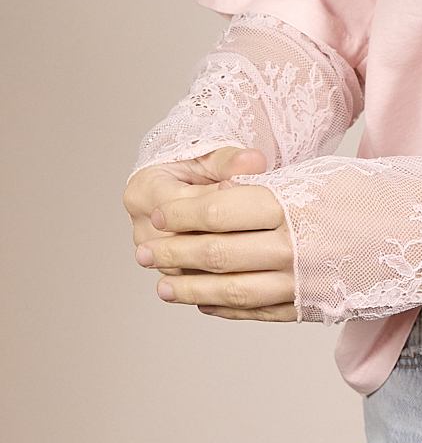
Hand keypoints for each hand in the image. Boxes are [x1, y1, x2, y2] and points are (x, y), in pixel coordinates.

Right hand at [127, 148, 296, 321]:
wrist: (188, 186)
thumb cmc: (199, 169)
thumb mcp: (215, 158)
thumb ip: (232, 161)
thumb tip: (254, 161)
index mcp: (144, 192)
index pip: (183, 208)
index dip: (219, 209)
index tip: (251, 206)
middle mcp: (142, 226)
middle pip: (181, 244)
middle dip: (221, 243)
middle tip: (258, 240)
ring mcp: (153, 254)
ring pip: (185, 271)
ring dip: (220, 269)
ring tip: (255, 260)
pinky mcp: (169, 271)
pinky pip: (192, 284)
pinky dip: (218, 283)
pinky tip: (247, 278)